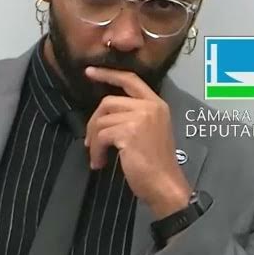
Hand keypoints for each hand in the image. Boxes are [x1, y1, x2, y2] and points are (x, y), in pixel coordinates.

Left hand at [84, 66, 190, 218]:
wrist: (164, 183)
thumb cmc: (155, 164)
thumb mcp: (148, 133)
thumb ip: (133, 118)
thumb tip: (103, 116)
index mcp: (156, 104)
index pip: (130, 80)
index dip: (108, 74)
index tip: (89, 71)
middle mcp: (150, 107)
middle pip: (108, 102)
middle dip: (93, 122)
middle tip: (90, 142)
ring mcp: (141, 118)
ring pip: (102, 120)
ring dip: (94, 141)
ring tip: (97, 156)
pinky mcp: (130, 132)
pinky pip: (101, 136)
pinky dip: (96, 151)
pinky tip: (100, 163)